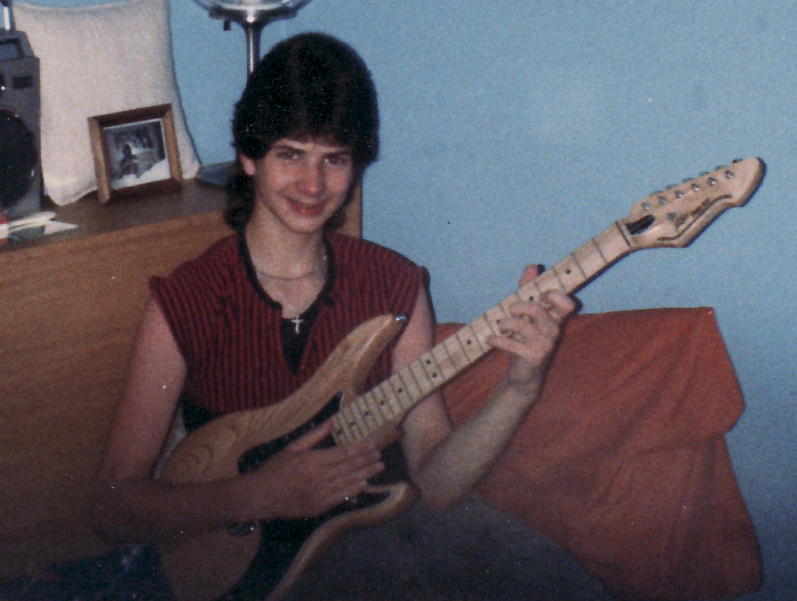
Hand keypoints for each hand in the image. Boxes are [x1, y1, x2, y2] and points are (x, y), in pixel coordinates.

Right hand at [243, 420, 383, 519]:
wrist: (260, 496)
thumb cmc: (274, 469)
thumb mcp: (292, 447)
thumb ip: (314, 435)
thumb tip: (332, 421)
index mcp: (311, 461)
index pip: (342, 454)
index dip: (359, 450)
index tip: (372, 445)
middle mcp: (317, 478)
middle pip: (348, 468)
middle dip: (367, 461)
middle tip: (380, 455)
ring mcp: (318, 494)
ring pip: (348, 483)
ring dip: (365, 475)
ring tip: (378, 468)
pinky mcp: (318, 507)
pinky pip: (340, 498)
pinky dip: (353, 490)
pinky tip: (363, 484)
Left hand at [486, 265, 575, 394]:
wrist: (524, 374)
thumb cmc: (525, 339)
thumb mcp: (527, 314)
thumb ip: (528, 290)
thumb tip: (532, 266)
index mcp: (555, 319)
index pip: (565, 304)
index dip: (552, 296)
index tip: (539, 297)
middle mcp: (553, 331)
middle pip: (536, 309)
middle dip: (518, 307)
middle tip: (511, 311)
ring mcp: (544, 345)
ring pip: (521, 325)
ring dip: (505, 323)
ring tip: (500, 326)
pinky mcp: (532, 357)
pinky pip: (511, 344)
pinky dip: (496, 340)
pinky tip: (489, 339)